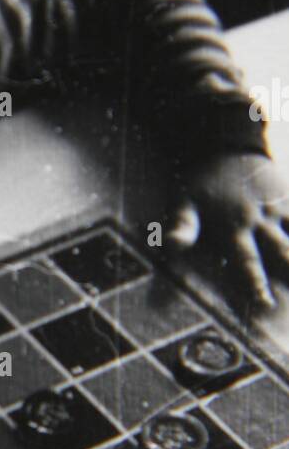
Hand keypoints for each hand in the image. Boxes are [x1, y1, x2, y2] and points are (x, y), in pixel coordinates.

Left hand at [165, 153, 288, 308]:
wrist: (227, 144)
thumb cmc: (202, 181)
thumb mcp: (184, 201)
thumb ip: (182, 225)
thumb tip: (170, 247)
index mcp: (235, 227)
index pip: (247, 260)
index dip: (256, 282)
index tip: (265, 303)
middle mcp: (261, 221)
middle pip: (283, 251)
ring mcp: (280, 210)